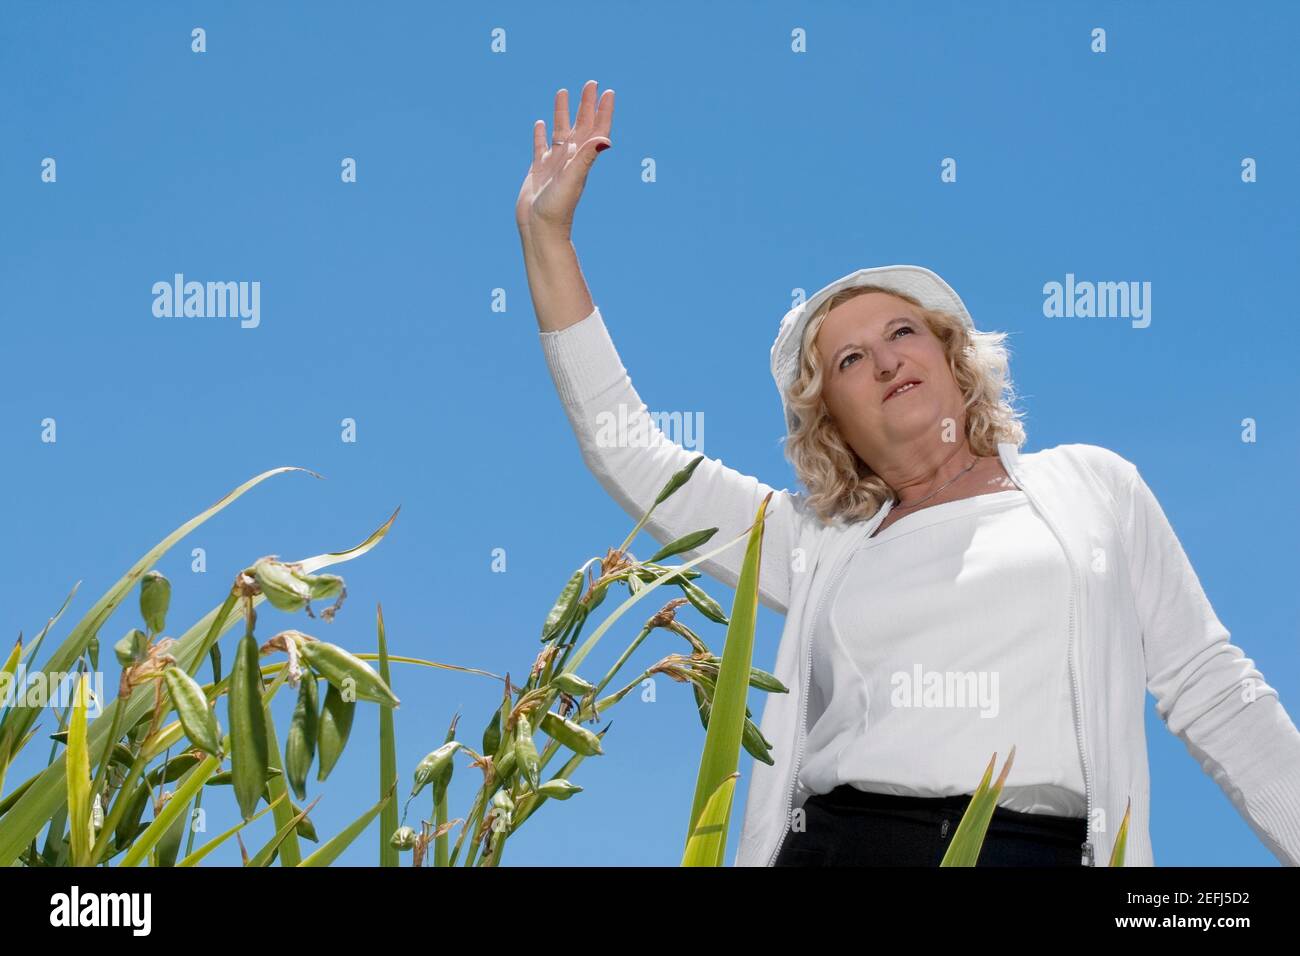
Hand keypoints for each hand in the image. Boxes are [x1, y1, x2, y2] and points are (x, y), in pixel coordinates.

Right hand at [515, 80, 614, 239]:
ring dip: (562, 112)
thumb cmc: (557, 208)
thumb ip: (586, 158)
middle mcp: (570, 159)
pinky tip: (539, 124)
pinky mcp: (538, 170)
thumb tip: (605, 139)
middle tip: (591, 83)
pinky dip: (540, 134)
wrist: (539, 228)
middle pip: (580, 125)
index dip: (603, 111)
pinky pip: (540, 147)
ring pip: (560, 131)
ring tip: (562, 92)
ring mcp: (554, 164)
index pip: (596, 129)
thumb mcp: (573, 179)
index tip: (608, 92)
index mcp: (581, 159)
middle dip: (586, 104)